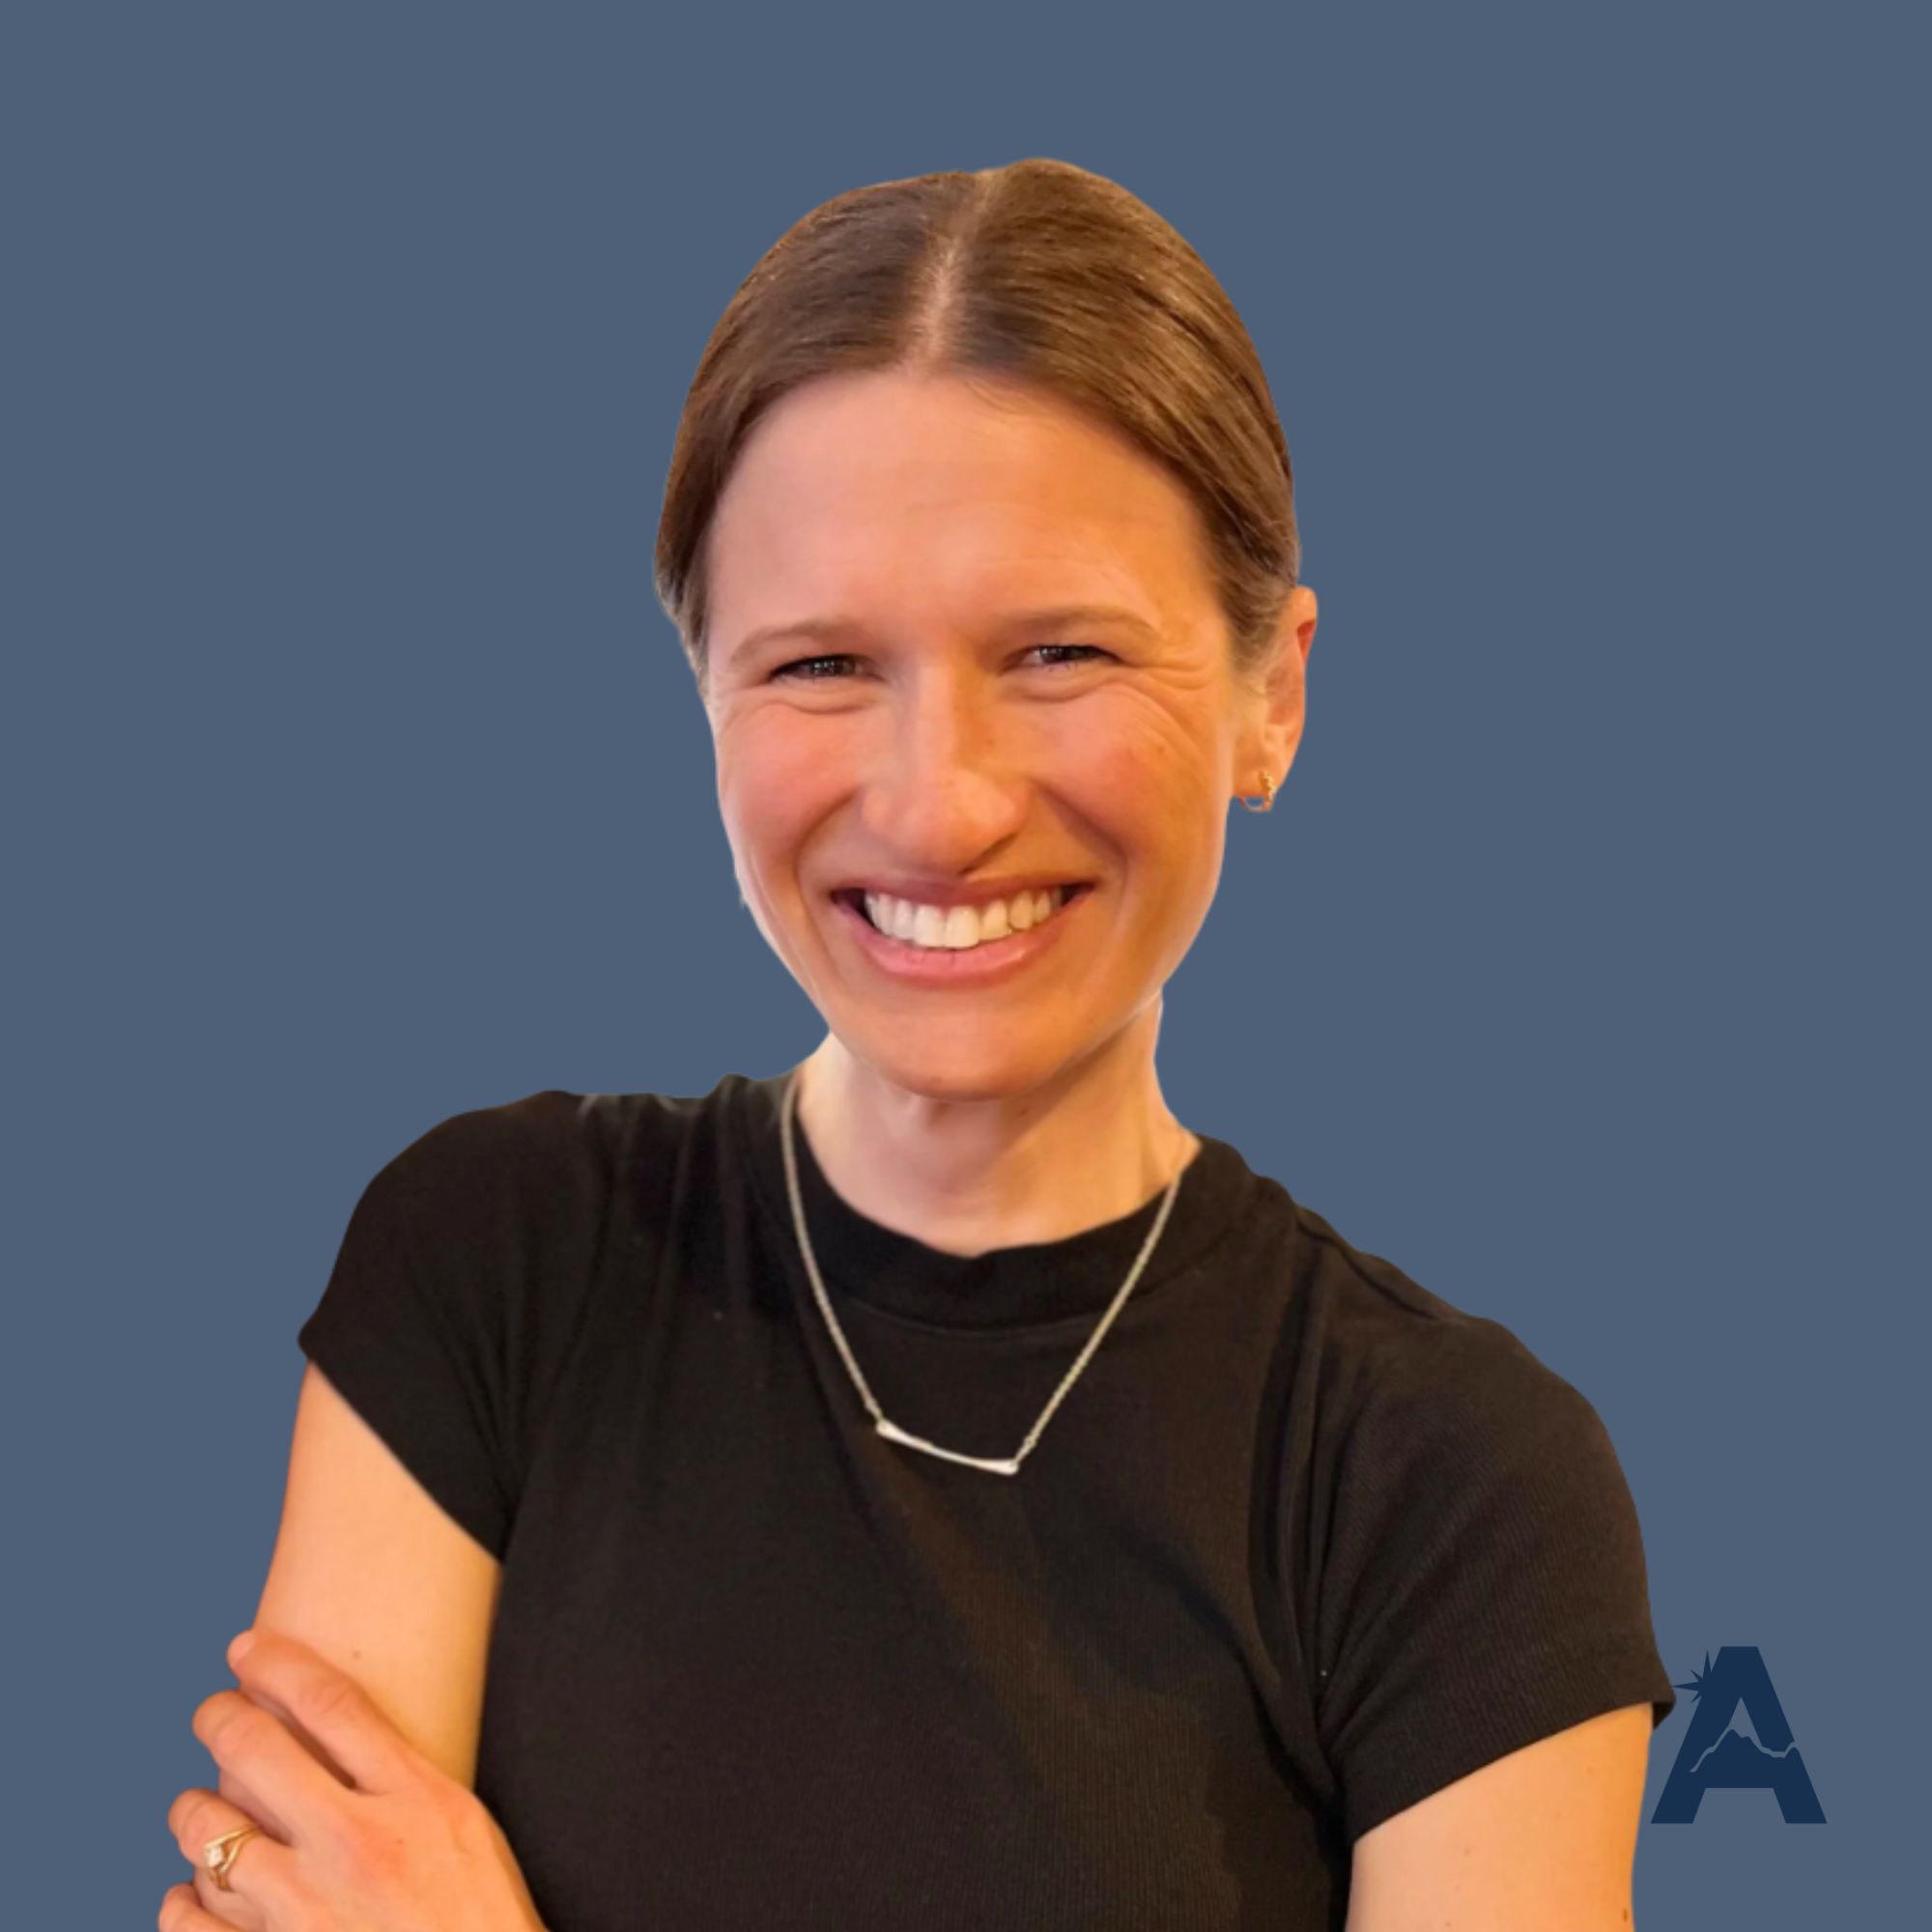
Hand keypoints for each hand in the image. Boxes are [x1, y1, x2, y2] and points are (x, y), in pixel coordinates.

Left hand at [162, 1628, 543, 1931]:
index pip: (330, 1703)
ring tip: (199, 1808)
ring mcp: (305, 1912)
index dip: (277, 1665)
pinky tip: (193, 1892)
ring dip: (193, 1811)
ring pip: (207, 1832)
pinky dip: (181, 1900)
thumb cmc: (480, 1921)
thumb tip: (335, 1739)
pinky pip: (187, 1920)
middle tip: (212, 1713)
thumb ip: (404, 1783)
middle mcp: (355, 1845)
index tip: (246, 1650)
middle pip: (255, 1751)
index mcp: (415, 1801)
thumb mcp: (466, 1829)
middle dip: (218, 1719)